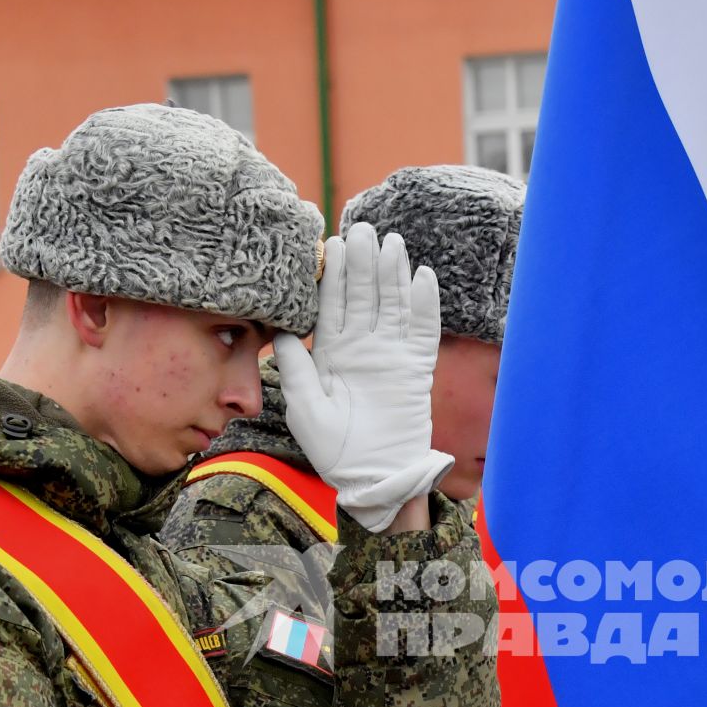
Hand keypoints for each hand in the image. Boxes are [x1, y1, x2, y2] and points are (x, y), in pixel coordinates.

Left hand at [276, 222, 451, 532]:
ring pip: (393, 305)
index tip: (330, 244)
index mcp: (332, 354)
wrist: (374, 477)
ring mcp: (391, 356)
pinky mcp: (416, 368)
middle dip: (362, 264)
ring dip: (392, 274)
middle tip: (361, 229)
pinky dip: (425, 304)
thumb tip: (282, 329)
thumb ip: (295, 367)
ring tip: (390, 243)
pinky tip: (423, 276)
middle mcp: (362, 348)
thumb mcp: (303, 407)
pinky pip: (423, 330)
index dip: (333, 276)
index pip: (333, 306)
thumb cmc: (333, 450)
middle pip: (364, 296)